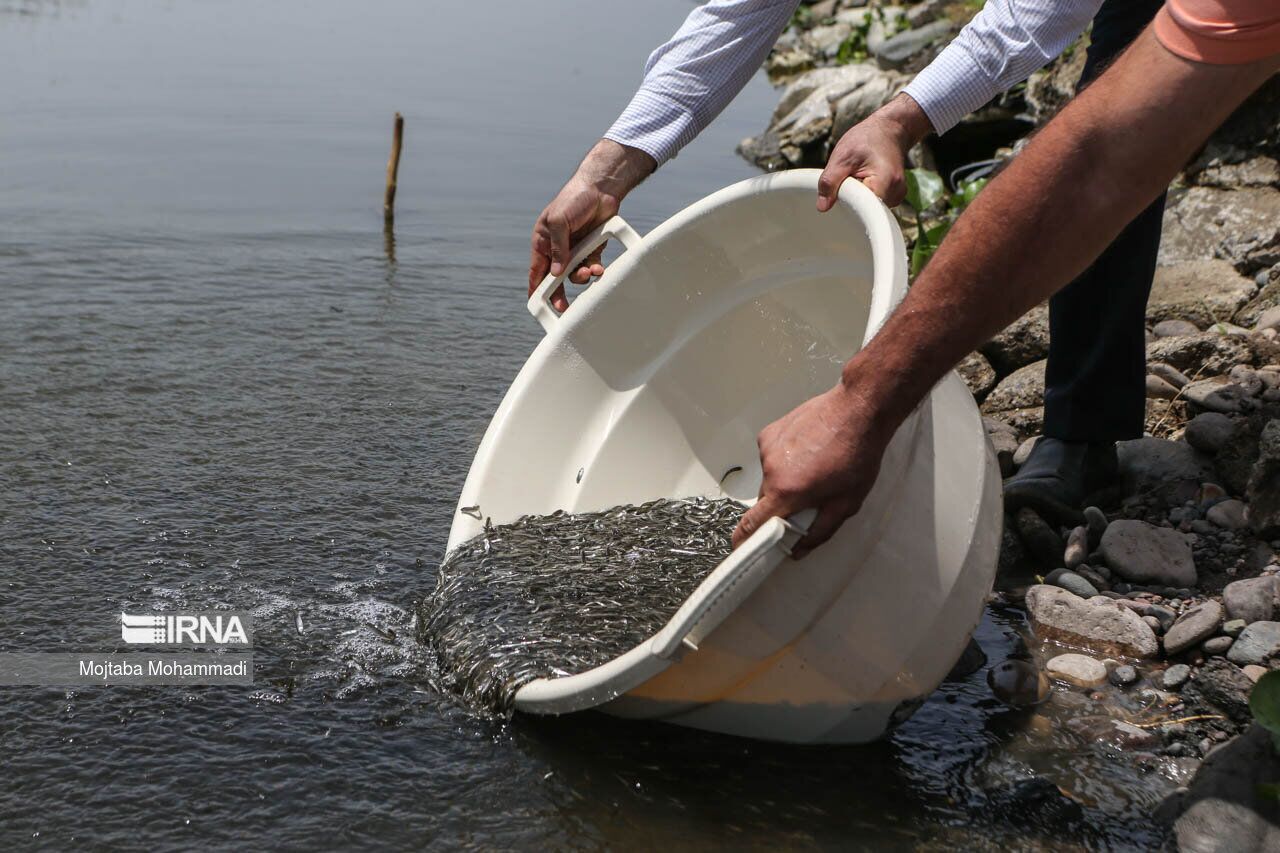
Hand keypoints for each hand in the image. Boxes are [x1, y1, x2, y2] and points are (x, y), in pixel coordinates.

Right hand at [528, 140, 654, 311]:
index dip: (535, 288)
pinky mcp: (591, 249)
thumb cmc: (573, 199)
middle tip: (564, 308)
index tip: (537, 306)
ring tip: (590, 272)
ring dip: (582, 276)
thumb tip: (556, 273)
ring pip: (575, 274)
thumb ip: (558, 248)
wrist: (601, 187)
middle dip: (559, 293)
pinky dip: (594, 270)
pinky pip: (590, 266)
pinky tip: (599, 268)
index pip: (536, 270)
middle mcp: (557, 248)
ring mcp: (575, 249)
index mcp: (542, 242)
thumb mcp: (559, 221)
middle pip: (555, 278)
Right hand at [732, 382, 897, 559]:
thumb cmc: (857, 454)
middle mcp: (771, 470)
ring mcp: (767, 449)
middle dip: (782, 504)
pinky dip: (784, 458)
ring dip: (785, 479)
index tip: (741, 548)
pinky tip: (807, 449)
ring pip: (770, 478)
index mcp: (787, 492)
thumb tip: (799, 550)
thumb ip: (821, 532)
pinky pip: (771, 456)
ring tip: (814, 466)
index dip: (744, 540)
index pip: (753, 524)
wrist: (857, 410)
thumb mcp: (847, 503)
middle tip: (809, 496)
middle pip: (765, 501)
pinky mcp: (768, 433)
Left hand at [816, 93, 932, 210]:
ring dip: (857, 199)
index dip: (847, 207)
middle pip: (867, 212)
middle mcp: (896, 193)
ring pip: (870, 210)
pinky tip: (862, 183)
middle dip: (851, 203)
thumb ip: (830, 181)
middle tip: (845, 184)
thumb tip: (822, 207)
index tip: (838, 197)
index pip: (864, 209)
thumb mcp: (842, 156)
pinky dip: (864, 197)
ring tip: (856, 179)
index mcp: (885, 182)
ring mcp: (897, 196)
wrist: (889, 129)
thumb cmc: (867, 139)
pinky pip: (874, 205)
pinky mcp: (894, 197)